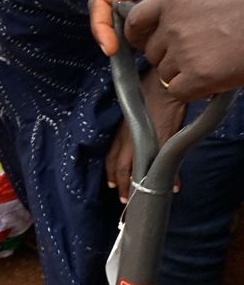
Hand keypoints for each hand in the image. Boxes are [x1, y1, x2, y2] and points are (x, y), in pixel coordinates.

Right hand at [89, 0, 243, 54]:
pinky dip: (161, 38)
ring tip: (157, 56)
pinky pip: (162, 25)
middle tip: (135, 60)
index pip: (102, 0)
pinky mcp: (176, 3)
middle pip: (116, 17)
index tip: (111, 48)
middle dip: (119, 40)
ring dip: (141, 42)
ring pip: (139, 24)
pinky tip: (174, 48)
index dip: (100, 26)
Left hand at [106, 71, 185, 201]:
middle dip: (122, 186)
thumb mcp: (132, 112)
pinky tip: (174, 186)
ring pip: (139, 170)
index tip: (112, 185)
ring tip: (144, 197)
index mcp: (121, 132)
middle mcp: (129, 139)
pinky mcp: (163, 141)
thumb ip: (131, 127)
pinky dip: (170, 177)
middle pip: (122, 169)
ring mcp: (146, 141)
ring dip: (141, 186)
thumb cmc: (148, 93)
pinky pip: (164, 164)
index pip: (111, 157)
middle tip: (124, 199)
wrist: (164, 85)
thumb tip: (135, 136)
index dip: (111, 173)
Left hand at [123, 0, 243, 99]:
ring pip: (164, 73)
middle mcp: (172, 25)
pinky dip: (193, 90)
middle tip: (197, 54)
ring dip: (182, 74)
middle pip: (151, 52)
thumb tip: (172, 20)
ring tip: (213, 62)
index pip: (136, 20)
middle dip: (168, 56)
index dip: (139, 34)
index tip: (145, 42)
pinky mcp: (198, 77)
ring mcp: (183, 52)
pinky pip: (178, 91)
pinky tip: (214, 78)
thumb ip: (185, 3)